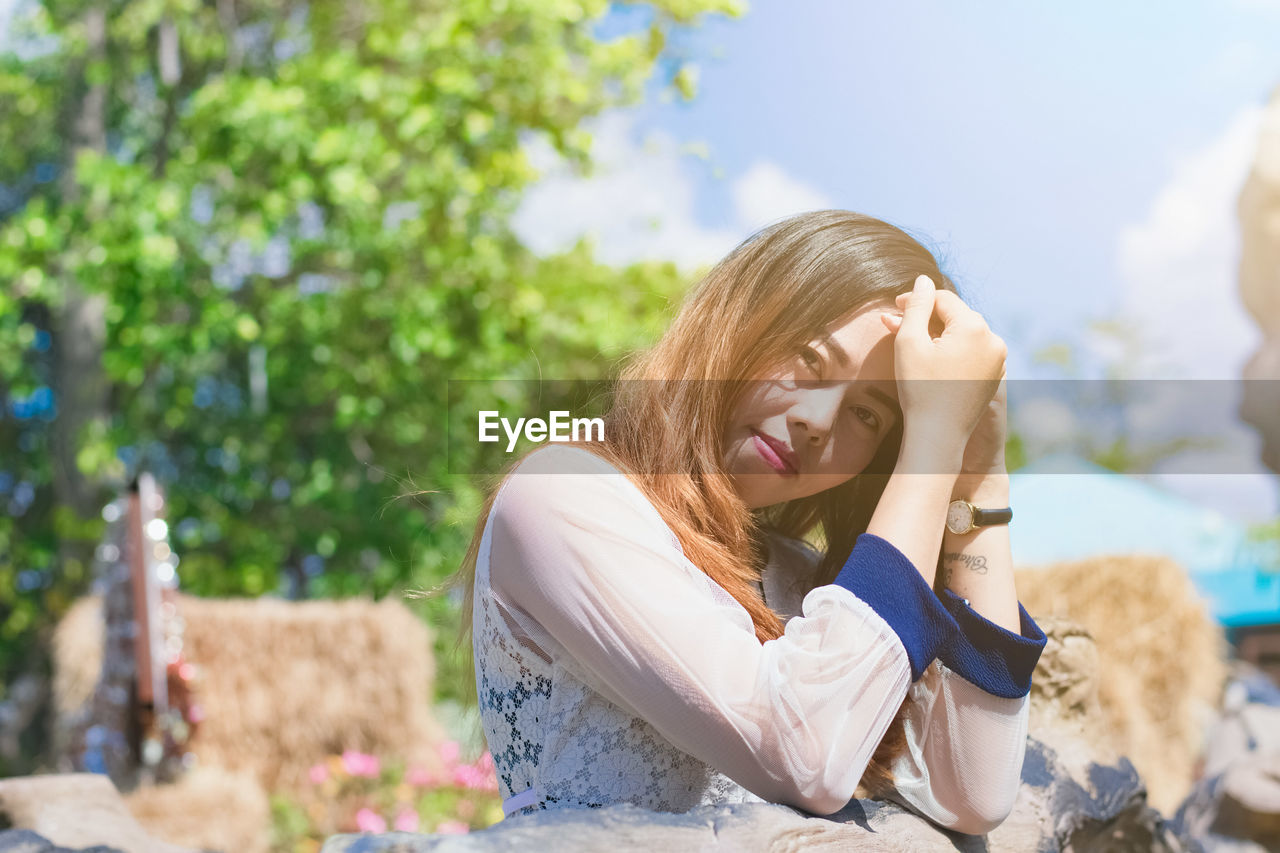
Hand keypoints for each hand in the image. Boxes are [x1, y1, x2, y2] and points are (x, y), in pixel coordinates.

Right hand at [880, 276, 1006, 457]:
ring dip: (938, 334)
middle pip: (954, 315)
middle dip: (926, 318)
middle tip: (897, 324)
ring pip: (962, 334)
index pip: (941, 299)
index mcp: (973, 326)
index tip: (894, 309)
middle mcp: (993, 338)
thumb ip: (917, 306)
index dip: (915, 300)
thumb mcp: (909, 341)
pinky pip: (971, 352)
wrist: (938, 436)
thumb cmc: (920, 389)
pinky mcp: (994, 375)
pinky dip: (951, 350)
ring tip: (911, 342)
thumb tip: (923, 281)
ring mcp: (997, 358)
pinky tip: (930, 358)